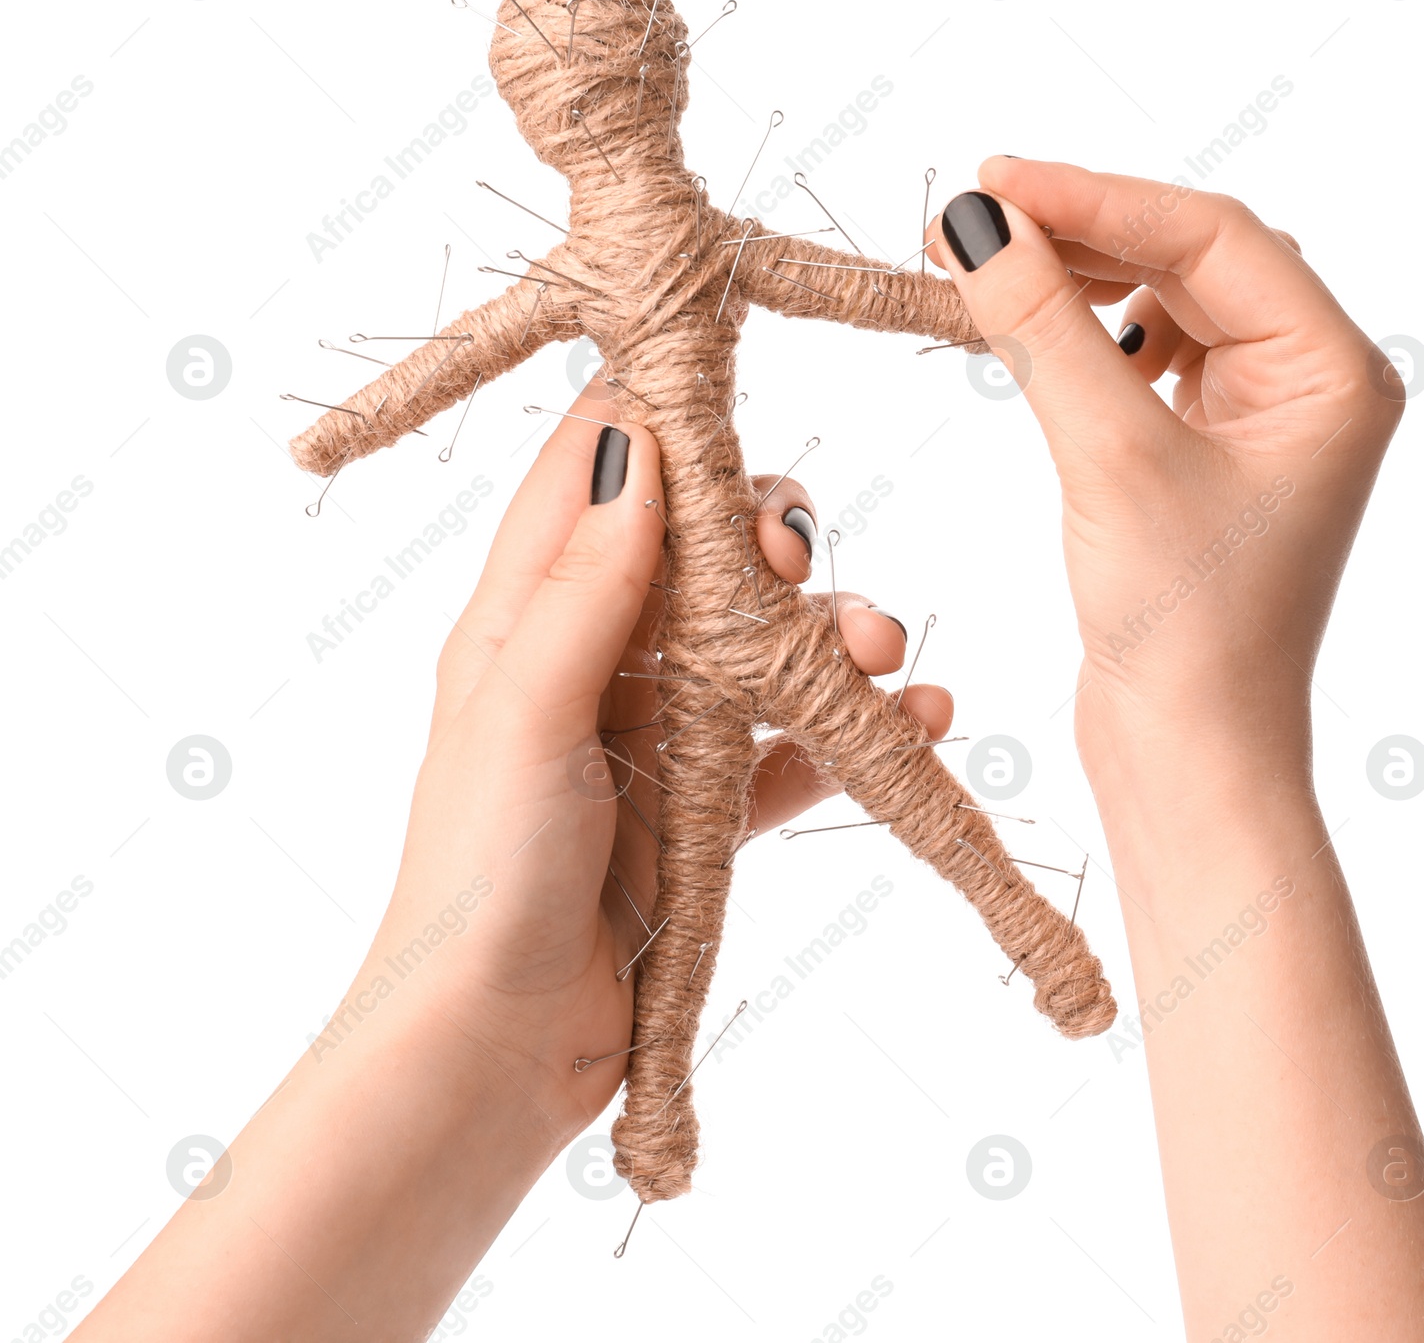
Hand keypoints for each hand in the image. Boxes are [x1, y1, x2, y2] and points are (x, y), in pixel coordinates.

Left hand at [373, 382, 952, 1138]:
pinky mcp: (704, 809)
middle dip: (771, 545)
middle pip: (700, 558)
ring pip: (761, 647)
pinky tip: (914, 723)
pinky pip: (790, 747)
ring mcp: (656, 735)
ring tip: (889, 657)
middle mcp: (595, 662)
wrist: (495, 1049)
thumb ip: (584, 587)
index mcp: (528, 619)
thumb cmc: (481, 874)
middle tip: (803, 563)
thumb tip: (640, 449)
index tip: (731, 402)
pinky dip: (850, 729)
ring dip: (830, 636)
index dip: (659, 431)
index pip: (591, 481)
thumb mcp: (525, 712)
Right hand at [928, 161, 1402, 813]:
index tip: (993, 180)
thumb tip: (974, 225)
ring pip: (1161, 302)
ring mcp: (1256, 418)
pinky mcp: (1203, 453)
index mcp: (1332, 371)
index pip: (1212, 236)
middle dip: (1079, 234)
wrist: (1188, 753)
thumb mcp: (1110, 458)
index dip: (1097, 198)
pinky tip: (1029, 333)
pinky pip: (1141, 358)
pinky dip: (1080, 336)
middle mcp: (1307, 382)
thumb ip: (1044, 329)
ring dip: (1073, 281)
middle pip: (1188, 258)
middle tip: (972, 213)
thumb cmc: (1188, 627)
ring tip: (982, 267)